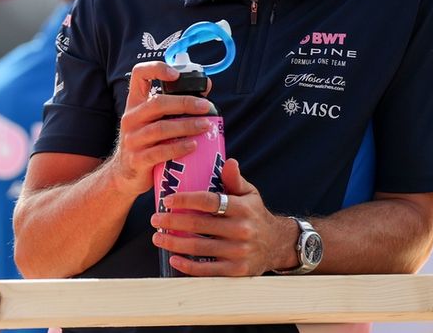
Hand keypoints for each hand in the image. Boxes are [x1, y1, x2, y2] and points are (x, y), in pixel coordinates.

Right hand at [107, 61, 215, 198]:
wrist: (125, 174)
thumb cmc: (147, 142)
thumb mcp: (155, 120)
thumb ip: (177, 104)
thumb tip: (206, 86)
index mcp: (135, 103)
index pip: (138, 75)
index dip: (156, 69)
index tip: (176, 75)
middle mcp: (131, 118)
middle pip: (156, 103)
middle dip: (184, 103)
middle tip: (205, 107)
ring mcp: (132, 139)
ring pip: (160, 128)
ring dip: (185, 126)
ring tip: (205, 126)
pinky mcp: (137, 160)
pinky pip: (159, 152)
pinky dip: (178, 148)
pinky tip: (193, 146)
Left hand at [149, 158, 295, 275]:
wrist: (277, 244)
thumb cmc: (255, 214)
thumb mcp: (250, 194)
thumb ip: (235, 179)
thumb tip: (229, 161)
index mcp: (242, 208)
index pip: (209, 202)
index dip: (186, 199)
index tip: (167, 199)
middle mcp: (241, 229)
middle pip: (199, 225)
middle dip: (172, 221)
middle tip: (155, 218)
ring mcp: (239, 251)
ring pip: (200, 248)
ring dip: (174, 243)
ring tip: (158, 237)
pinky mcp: (236, 270)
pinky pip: (208, 270)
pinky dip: (188, 266)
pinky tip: (173, 259)